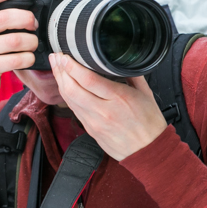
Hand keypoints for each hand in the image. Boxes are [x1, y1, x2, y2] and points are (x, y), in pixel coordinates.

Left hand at [49, 53, 168, 160]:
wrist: (149, 152)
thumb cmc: (149, 124)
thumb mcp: (145, 93)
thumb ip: (131, 75)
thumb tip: (119, 62)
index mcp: (119, 98)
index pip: (88, 80)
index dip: (72, 66)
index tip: (64, 56)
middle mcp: (103, 111)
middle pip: (72, 89)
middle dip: (61, 71)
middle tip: (56, 57)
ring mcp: (94, 122)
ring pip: (69, 99)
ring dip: (60, 82)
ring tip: (56, 68)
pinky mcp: (90, 129)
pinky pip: (74, 109)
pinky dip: (67, 95)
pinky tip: (65, 86)